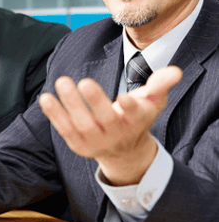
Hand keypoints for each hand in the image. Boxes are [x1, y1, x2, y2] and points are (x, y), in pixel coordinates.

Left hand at [39, 66, 181, 185]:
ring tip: (62, 81)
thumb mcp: (153, 101)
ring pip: (81, 125)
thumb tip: (176, 70)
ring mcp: (96, 142)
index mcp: (136, 122)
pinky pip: (65, 130)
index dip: (129, 107)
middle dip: (95, 101)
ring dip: (70, 105)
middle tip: (84, 82)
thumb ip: (161, 84)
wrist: (125, 151)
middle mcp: (116, 134)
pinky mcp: (79, 145)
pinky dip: (55, 115)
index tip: (124, 98)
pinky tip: (45, 98)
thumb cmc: (137, 116)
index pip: (134, 115)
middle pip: (104, 120)